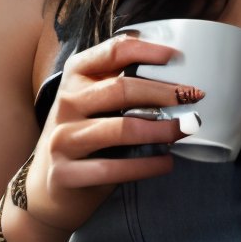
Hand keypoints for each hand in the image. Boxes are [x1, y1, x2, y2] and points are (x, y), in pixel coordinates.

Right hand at [18, 32, 202, 239]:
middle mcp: (64, 104)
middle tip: (194, 98)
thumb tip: (174, 79)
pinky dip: (147, 166)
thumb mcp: (91, 106)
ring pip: (121, 128)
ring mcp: (62, 139)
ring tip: (185, 129)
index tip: (177, 56)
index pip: (111, 52)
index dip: (146, 50)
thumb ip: (118, 88)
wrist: (46, 191)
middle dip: (164, 93)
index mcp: (73, 78)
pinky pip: (114, 168)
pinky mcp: (65, 173)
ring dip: (161, 129)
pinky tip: (166, 162)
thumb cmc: (81, 141)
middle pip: (121, 89)